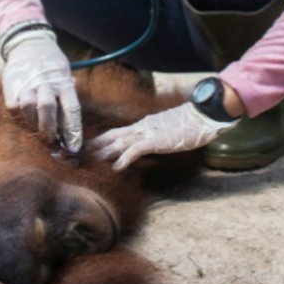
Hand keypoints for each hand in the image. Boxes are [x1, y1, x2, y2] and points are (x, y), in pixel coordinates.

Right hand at [1, 29, 82, 152]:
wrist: (29, 44)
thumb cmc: (51, 67)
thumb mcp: (65, 77)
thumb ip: (66, 100)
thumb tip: (69, 133)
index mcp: (63, 80)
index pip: (71, 108)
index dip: (73, 130)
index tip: (74, 147)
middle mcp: (45, 81)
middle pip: (47, 108)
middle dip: (49, 129)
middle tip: (51, 141)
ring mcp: (26, 83)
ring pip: (28, 108)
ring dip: (33, 124)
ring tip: (37, 130)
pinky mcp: (11, 86)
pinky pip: (14, 108)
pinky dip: (20, 117)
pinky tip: (25, 118)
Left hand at [91, 101, 236, 170]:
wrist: (203, 115)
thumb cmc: (190, 124)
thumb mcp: (167, 131)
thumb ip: (154, 136)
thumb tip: (147, 144)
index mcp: (143, 125)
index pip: (116, 132)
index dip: (101, 140)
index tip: (88, 147)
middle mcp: (141, 127)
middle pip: (112, 136)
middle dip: (96, 146)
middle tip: (80, 155)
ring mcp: (148, 132)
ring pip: (120, 142)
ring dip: (105, 153)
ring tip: (92, 162)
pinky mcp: (156, 140)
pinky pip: (136, 149)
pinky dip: (125, 158)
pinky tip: (117, 167)